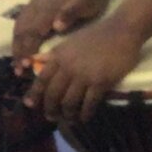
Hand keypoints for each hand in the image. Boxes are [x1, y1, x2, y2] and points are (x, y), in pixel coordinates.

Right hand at [11, 0, 109, 67]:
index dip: (26, 50)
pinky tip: (21, 43)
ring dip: (16, 44)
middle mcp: (37, 7)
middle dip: (18, 52)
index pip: (31, 33)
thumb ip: (70, 14)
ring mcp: (35, 4)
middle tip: (18, 71)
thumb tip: (55, 26)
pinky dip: (18, 34)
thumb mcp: (85, 5)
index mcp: (47, 10)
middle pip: (21, 32)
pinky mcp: (37, 3)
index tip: (25, 66)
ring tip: (18, 61)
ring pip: (18, 26)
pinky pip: (21, 20)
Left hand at [24, 17, 142, 124]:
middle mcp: (68, 67)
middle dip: (51, 109)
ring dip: (68, 114)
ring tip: (70, 119)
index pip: (42, 79)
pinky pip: (89, 103)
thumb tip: (35, 60)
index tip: (30, 105)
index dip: (34, 94)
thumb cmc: (97, 35)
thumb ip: (52, 54)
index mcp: (59, 57)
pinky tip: (85, 118)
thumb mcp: (70, 42)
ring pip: (70, 102)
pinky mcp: (100, 82)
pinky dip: (85, 113)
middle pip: (53, 94)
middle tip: (52, 117)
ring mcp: (84, 75)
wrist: (122, 31)